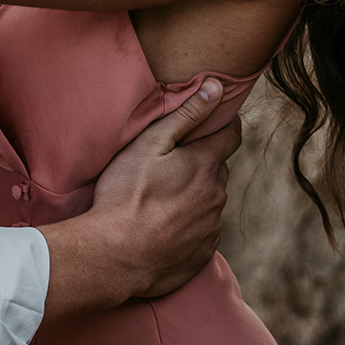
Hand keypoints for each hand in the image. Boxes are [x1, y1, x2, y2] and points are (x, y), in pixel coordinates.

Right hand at [39, 82, 240, 317]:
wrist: (114, 257)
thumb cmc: (125, 194)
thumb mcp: (150, 144)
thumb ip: (186, 114)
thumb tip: (217, 87)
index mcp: (206, 165)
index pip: (231, 134)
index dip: (222, 124)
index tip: (211, 121)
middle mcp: (216, 196)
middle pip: (218, 169)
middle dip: (202, 162)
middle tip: (170, 164)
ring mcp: (210, 228)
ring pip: (210, 200)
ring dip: (195, 195)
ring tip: (161, 198)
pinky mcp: (201, 254)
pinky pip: (203, 230)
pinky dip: (189, 224)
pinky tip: (163, 225)